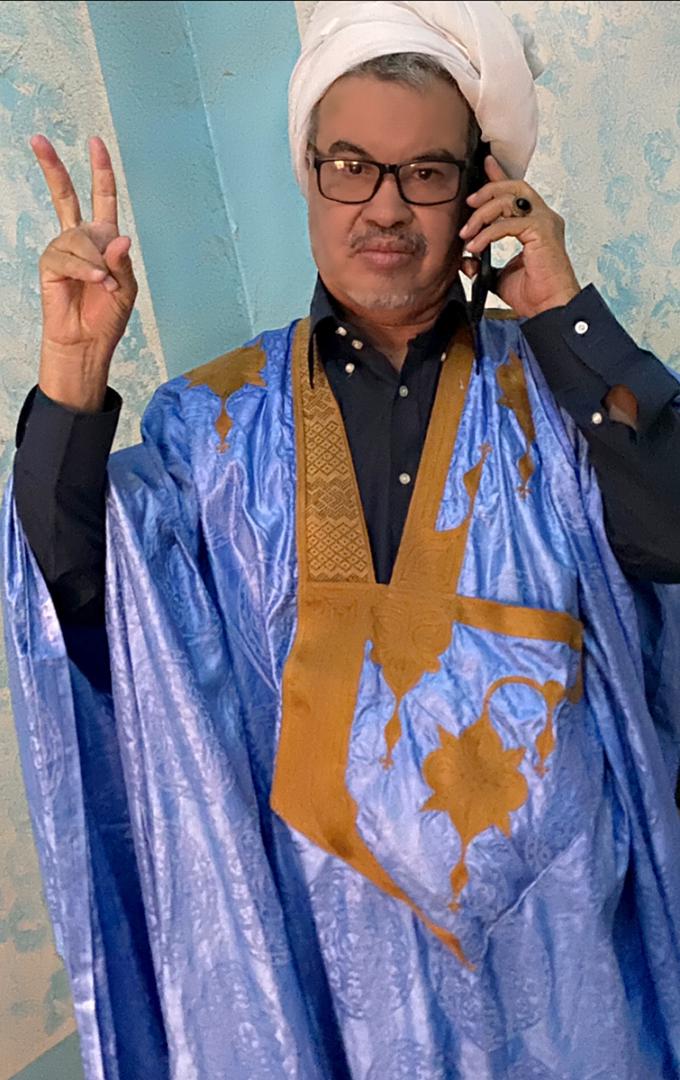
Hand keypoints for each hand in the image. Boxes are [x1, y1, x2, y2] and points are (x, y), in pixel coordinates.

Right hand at [32, 134, 137, 410]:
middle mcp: (81, 238)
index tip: (95, 143)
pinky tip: (95, 283)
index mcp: (104, 239)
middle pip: (66, 196)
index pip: (102, 198)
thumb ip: (122, 261)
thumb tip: (120, 237)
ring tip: (103, 285)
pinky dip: (84, 270)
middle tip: (37, 140)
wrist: (88, 340)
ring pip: (78, 239)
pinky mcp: (50, 264)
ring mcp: (63, 249)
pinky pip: (67, 257)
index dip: (101, 171)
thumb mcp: (126, 287)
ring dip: (95, 263)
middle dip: (53, 168)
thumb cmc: (107, 315)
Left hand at [459, 155, 579, 318]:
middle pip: (516, 187)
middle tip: (469, 202)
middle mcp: (545, 218)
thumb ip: (483, 264)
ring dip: (482, 213)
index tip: (485, 167)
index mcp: (538, 224)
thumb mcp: (499, 276)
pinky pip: (508, 223)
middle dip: (489, 189)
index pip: (518, 193)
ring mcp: (546, 222)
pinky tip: (476, 247)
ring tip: (467, 233)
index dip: (500, 177)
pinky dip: (487, 234)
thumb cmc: (533, 295)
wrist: (550, 309)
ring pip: (510, 200)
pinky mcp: (542, 232)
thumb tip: (465, 260)